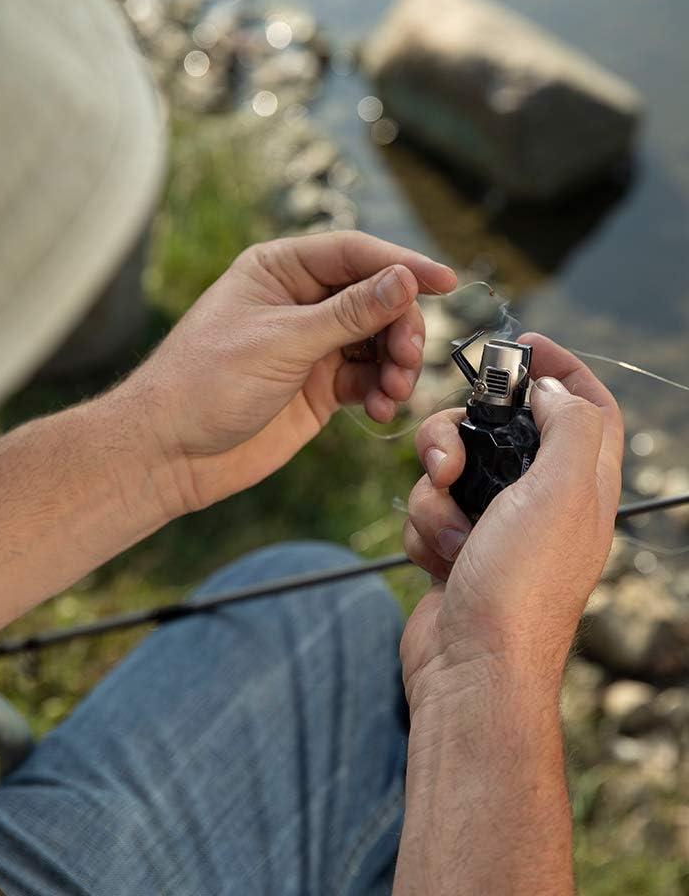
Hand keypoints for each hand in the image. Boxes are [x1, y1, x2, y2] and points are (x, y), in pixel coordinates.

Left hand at [120, 230, 456, 514]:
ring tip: (393, 392)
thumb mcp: (282, 341)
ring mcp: (310, 346)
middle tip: (405, 360)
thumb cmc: (206, 383)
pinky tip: (382, 410)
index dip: (402, 264)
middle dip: (399, 327)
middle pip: (375, 298)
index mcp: (278, 270)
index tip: (444, 282)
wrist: (171, 452)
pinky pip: (367, 379)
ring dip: (396, 364)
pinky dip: (382, 392)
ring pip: (377, 341)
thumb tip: (404, 279)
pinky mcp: (318, 387)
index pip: (354, 254)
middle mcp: (298, 302)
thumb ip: (348, 313)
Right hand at [400, 334, 623, 708]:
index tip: (523, 345)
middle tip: (446, 460)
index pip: (586, 405)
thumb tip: (549, 390)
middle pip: (497, 430)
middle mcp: (541, 501)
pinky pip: (427, 508)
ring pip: (449, 469)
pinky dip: (424, 528)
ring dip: (435, 496)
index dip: (561, 368)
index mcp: (581, 484)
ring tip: (451, 535)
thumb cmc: (519, 586)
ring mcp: (496, 525)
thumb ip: (567, 424)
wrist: (471, 666)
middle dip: (458, 437)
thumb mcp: (560, 491)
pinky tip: (438, 560)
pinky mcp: (456, 547)